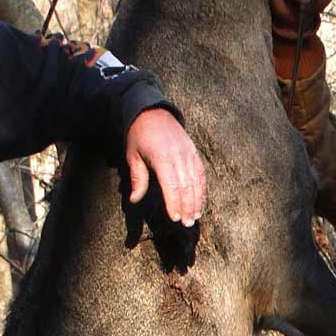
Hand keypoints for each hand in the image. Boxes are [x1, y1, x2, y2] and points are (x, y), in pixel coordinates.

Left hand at [126, 107, 205, 225]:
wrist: (152, 111)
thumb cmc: (139, 135)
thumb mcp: (133, 155)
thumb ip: (137, 178)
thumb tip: (134, 199)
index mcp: (162, 157)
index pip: (171, 185)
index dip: (174, 202)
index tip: (174, 218)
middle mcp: (178, 156)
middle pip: (186, 186)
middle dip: (188, 206)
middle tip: (187, 223)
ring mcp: (188, 153)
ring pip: (196, 181)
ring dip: (197, 200)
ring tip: (195, 216)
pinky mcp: (193, 152)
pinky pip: (200, 173)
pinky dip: (202, 188)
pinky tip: (201, 201)